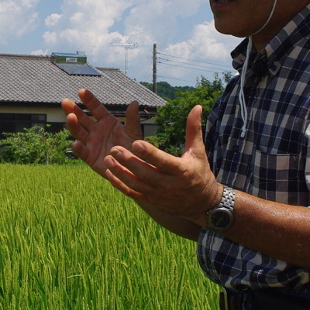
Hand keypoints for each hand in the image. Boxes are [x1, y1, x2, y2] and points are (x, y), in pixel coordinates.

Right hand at [62, 88, 139, 176]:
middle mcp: (96, 131)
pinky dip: (78, 148)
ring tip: (70, 117)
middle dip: (73, 110)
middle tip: (65, 102)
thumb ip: (132, 119)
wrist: (133, 168)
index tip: (81, 91)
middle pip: (82, 118)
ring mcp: (92, 143)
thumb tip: (134, 103)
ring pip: (79, 132)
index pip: (96, 108)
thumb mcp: (134, 133)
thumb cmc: (134, 149)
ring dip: (73, 125)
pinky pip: (82, 152)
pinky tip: (75, 143)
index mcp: (107, 122)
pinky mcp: (90, 157)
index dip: (89, 100)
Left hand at [102, 104, 220, 222]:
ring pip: (136, 184)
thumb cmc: (199, 172)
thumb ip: (193, 128)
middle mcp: (168, 184)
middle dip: (129, 161)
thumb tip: (197, 106)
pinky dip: (120, 184)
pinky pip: (133, 193)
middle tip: (114, 148)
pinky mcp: (151, 200)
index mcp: (180, 170)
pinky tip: (110, 173)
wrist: (201, 203)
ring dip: (120, 172)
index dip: (149, 153)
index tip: (136, 142)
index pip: (163, 161)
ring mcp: (158, 194)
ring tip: (107, 159)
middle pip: (145, 173)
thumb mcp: (198, 151)